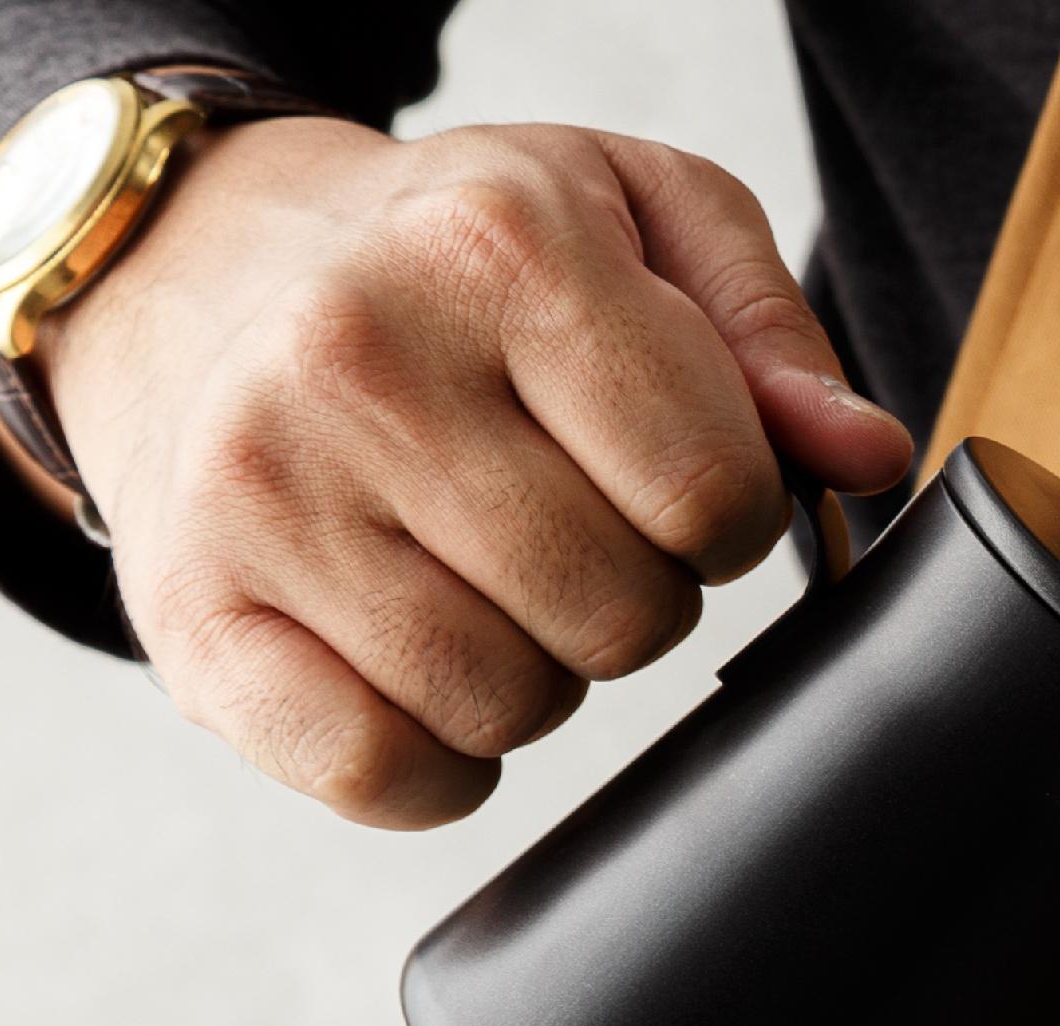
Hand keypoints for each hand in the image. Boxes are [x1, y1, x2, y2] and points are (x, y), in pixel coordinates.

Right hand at [40, 113, 911, 827]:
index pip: (717, 494)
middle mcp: (358, 359)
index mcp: (497, 249)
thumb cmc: (455, 261)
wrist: (201, 269)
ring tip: (479, 570)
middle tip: (565, 522)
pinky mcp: (194, 617)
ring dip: (535, 671)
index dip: (731, 516)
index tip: (673, 481)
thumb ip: (769, 333)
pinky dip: (433, 762)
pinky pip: (381, 774)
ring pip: (511, 709)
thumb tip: (865, 455)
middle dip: (635, 594)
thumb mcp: (635, 217)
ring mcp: (261, 493)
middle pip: (624, 617)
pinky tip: (417, 665)